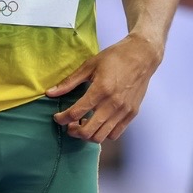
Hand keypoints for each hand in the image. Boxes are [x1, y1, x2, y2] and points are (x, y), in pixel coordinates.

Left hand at [47, 31, 161, 142]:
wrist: (142, 55)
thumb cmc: (115, 57)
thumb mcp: (89, 65)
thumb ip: (69, 82)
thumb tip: (50, 93)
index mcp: (101, 89)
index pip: (76, 113)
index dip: (62, 118)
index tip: (58, 117)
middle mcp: (113, 103)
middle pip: (87, 131)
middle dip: (73, 131)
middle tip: (68, 124)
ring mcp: (124, 111)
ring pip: (101, 137)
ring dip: (87, 135)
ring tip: (82, 125)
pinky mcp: (132, 114)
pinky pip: (115, 134)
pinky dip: (103, 133)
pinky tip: (98, 123)